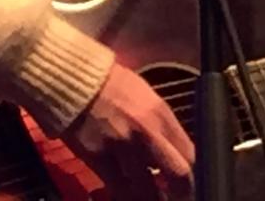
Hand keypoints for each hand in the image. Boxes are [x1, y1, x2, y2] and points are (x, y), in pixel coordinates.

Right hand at [62, 63, 194, 199]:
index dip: (195, 174)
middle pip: (180, 175)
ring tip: (148, 194)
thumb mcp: (143, 95)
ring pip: (149, 190)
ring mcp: (122, 147)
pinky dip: (125, 194)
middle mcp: (147, 132)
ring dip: (151, 196)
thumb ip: (160, 123)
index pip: (193, 154)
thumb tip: (173, 149)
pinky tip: (126, 192)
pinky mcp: (98, 157)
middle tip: (175, 195)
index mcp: (161, 114)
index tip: (188, 183)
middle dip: (181, 192)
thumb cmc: (107, 83)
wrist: (69, 76)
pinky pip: (118, 188)